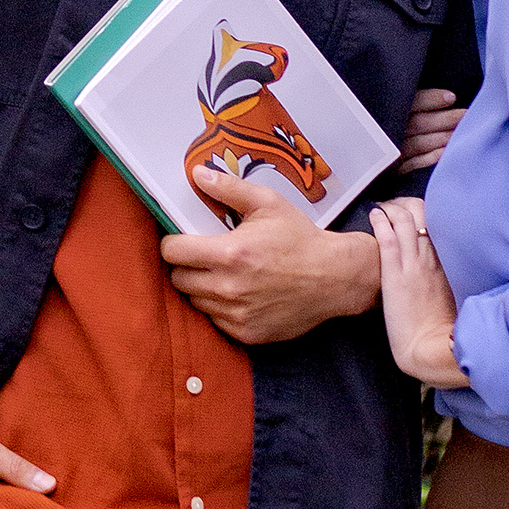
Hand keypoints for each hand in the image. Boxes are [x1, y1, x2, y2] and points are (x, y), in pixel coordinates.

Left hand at [163, 153, 385, 344]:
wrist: (335, 278)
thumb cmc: (301, 238)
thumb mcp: (268, 204)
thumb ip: (229, 188)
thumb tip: (197, 174)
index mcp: (231, 253)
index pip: (172, 253)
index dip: (173, 244)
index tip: (182, 240)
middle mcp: (230, 288)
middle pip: (178, 279)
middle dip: (186, 266)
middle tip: (204, 257)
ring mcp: (237, 314)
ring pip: (195, 301)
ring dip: (202, 287)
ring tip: (223, 274)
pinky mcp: (247, 334)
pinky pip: (215, 320)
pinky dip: (220, 307)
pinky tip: (239, 293)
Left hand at [369, 195, 468, 390]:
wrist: (431, 348)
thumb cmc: (443, 329)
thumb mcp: (453, 297)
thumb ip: (449, 278)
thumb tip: (445, 271)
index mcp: (449, 263)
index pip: (440, 224)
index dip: (427, 211)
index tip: (416, 210)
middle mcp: (433, 257)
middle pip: (423, 215)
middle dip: (407, 204)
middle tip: (395, 205)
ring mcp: (413, 263)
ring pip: (405, 220)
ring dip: (392, 208)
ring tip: (383, 207)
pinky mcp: (395, 273)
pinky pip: (388, 237)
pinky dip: (380, 221)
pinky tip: (374, 215)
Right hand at [398, 87, 462, 175]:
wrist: (367, 152)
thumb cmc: (399, 120)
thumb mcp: (402, 104)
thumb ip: (418, 99)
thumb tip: (447, 94)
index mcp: (391, 109)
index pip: (412, 102)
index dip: (432, 99)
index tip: (452, 98)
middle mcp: (391, 129)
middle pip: (419, 123)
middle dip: (445, 119)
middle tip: (466, 115)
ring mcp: (393, 149)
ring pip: (419, 143)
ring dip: (442, 138)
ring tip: (461, 133)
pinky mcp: (395, 168)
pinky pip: (413, 164)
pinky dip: (429, 158)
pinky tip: (445, 152)